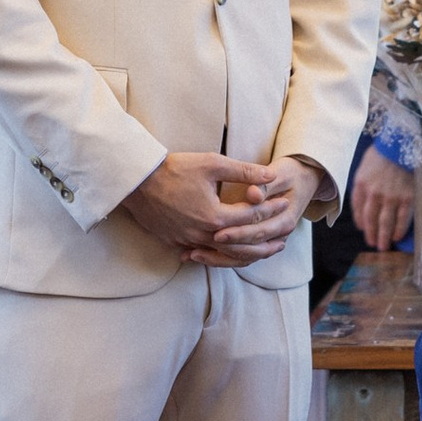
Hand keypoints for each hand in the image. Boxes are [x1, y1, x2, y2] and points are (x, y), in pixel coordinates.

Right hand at [118, 151, 285, 262]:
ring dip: (245, 255)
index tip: (284, 202)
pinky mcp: (176, 243)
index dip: (271, 208)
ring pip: (223, 256)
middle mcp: (203, 233)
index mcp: (215, 215)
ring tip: (261, 253)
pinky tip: (229, 255)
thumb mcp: (211, 163)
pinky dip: (220, 257)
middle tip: (283, 241)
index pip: (252, 216)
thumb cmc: (174, 168)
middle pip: (242, 245)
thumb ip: (243, 171)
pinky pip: (203, 255)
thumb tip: (271, 175)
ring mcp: (188, 241)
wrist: (137, 181)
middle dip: (264, 242)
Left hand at [203, 156, 320, 265]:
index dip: (238, 233)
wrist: (304, 179)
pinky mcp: (261, 240)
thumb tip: (253, 195)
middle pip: (249, 250)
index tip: (217, 233)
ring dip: (218, 258)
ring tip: (193, 254)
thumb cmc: (290, 174)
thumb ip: (263, 185)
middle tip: (197, 249)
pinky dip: (221, 258)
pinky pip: (241, 256)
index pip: (259, 231)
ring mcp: (271, 240)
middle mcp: (280, 234)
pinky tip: (199, 254)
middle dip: (222, 250)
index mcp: (287, 219)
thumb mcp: (280, 174)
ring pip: (243, 257)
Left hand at [351, 148, 415, 248]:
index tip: (363, 230)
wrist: (402, 144)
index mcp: (361, 185)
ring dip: (384, 237)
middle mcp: (374, 193)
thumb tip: (362, 204)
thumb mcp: (364, 167)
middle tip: (373, 245)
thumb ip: (362, 185)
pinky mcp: (407, 198)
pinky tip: (397, 237)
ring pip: (386, 223)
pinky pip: (403, 219)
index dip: (361, 222)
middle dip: (371, 235)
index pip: (358, 210)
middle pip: (371, 220)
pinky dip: (399, 230)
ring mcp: (391, 197)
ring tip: (383, 247)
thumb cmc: (382, 153)